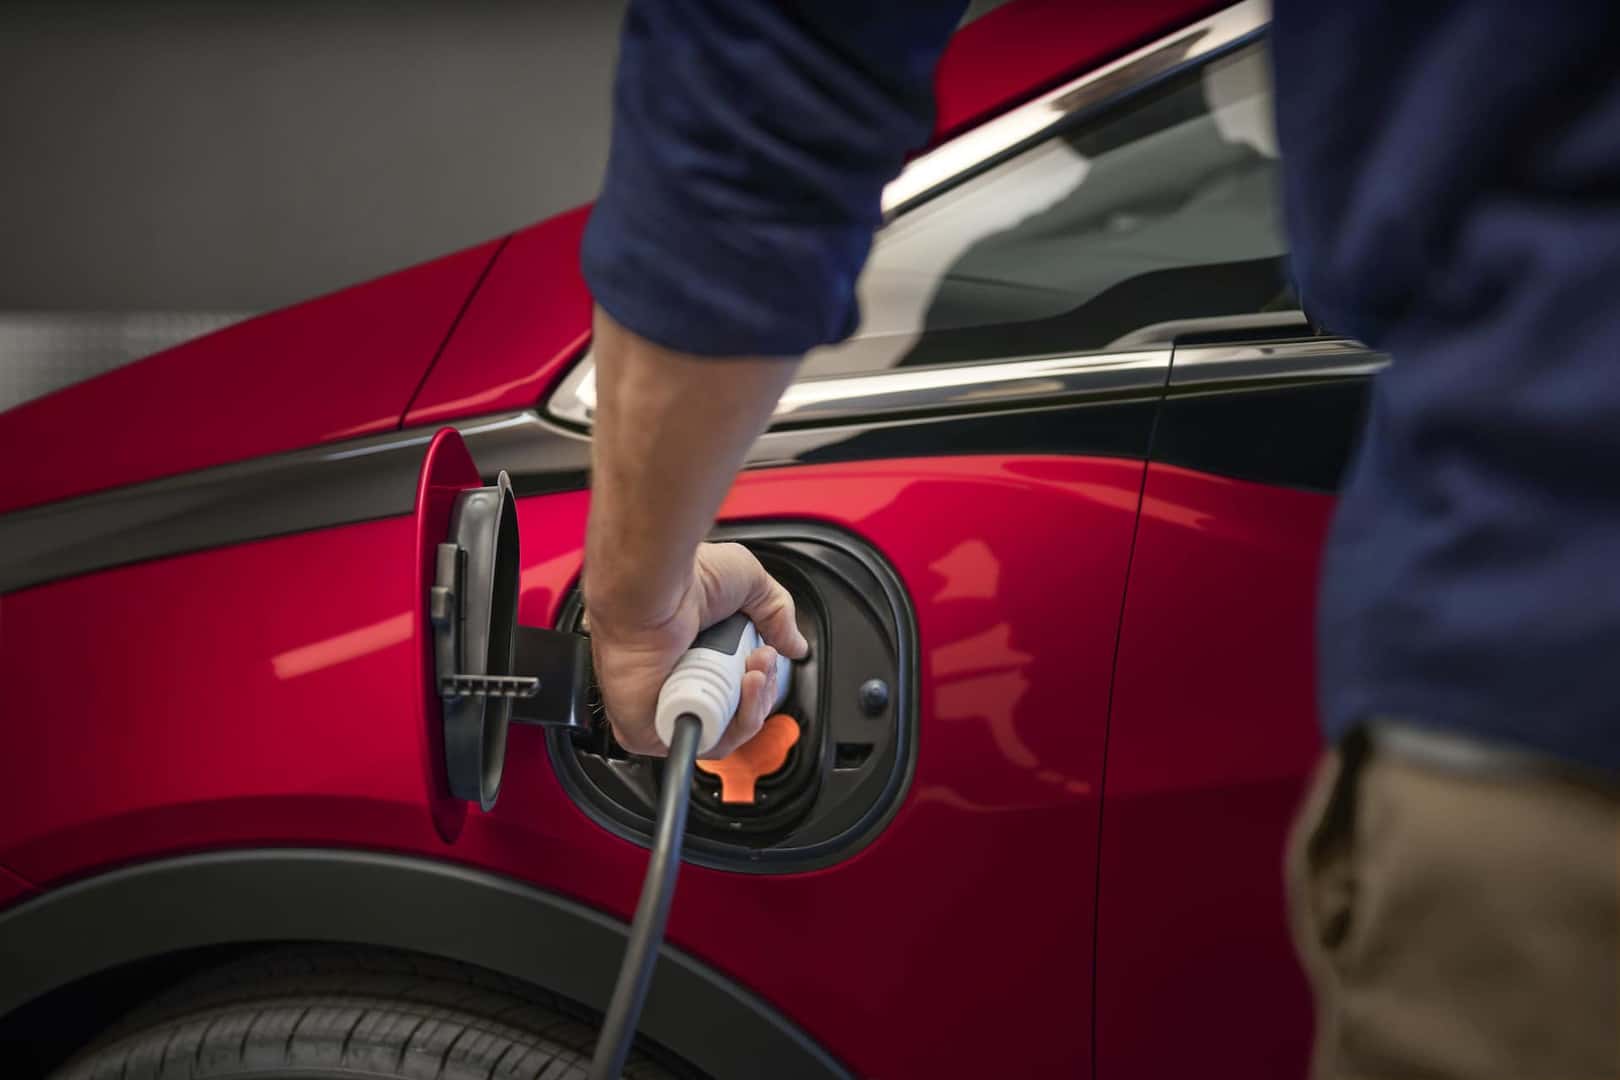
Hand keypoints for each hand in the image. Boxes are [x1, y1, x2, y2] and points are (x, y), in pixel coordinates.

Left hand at [587, 542, 809, 758]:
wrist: (653, 588)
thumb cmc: (684, 579)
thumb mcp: (748, 582)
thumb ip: (777, 614)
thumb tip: (795, 647)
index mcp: (692, 653)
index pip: (735, 689)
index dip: (761, 680)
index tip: (769, 653)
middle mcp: (675, 681)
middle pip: (735, 714)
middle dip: (761, 691)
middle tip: (762, 659)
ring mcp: (662, 708)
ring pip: (724, 733)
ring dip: (753, 706)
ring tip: (753, 672)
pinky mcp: (649, 730)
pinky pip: (703, 743)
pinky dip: (731, 726)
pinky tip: (739, 692)